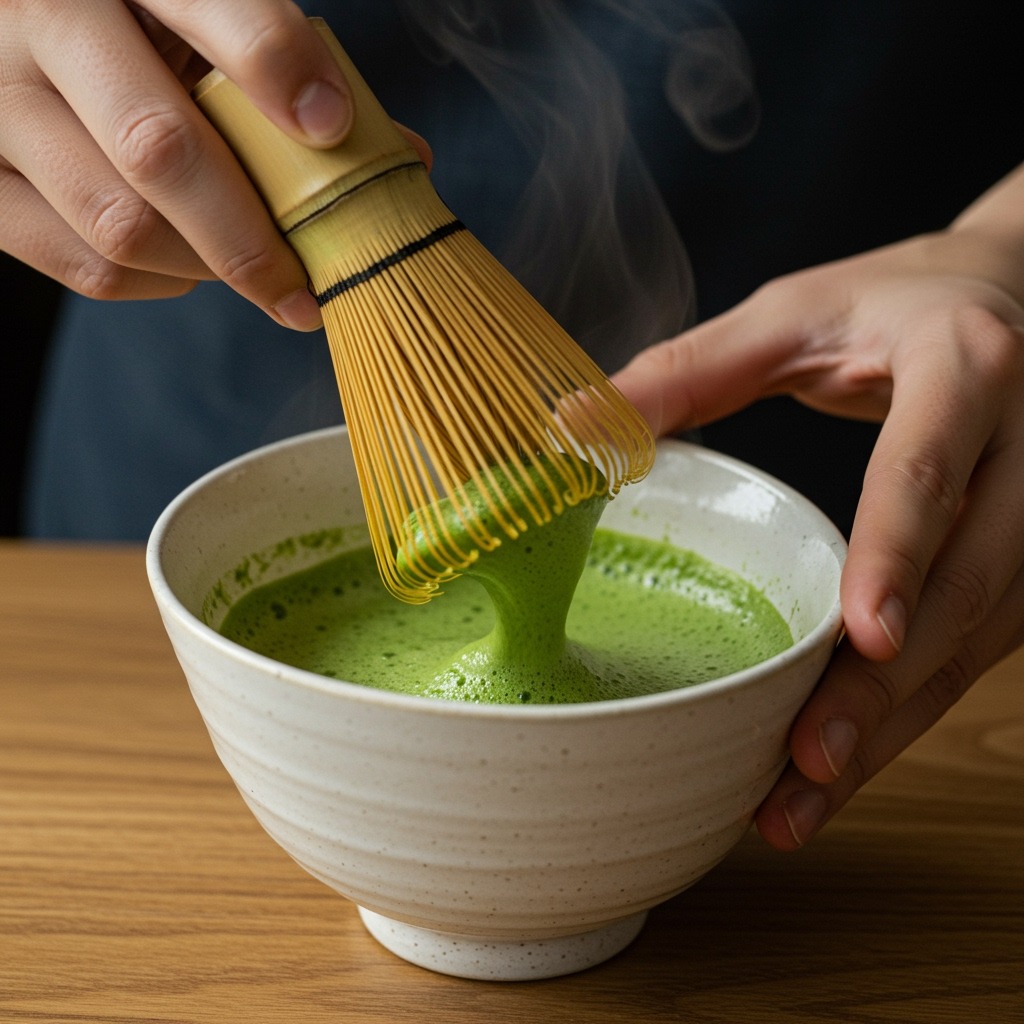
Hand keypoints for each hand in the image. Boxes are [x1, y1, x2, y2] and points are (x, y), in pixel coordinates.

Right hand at [0, 1, 354, 329]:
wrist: (17, 37)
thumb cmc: (136, 36)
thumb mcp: (203, 22)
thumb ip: (291, 75)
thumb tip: (404, 158)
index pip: (204, 1)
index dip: (273, 62)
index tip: (331, 124)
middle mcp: (42, 22)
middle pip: (160, 148)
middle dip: (251, 238)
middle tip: (306, 289)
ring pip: (121, 223)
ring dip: (205, 267)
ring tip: (246, 267)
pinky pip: (84, 266)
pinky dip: (154, 283)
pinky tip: (182, 264)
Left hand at [613, 219, 1023, 849]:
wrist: (1009, 295)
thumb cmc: (892, 303)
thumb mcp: (794, 313)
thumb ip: (693, 368)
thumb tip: (579, 428)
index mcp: (967, 366)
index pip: (930, 469)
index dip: (900, 552)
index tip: (868, 639)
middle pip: (967, 585)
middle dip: (886, 686)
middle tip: (805, 763)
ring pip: (976, 640)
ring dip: (892, 728)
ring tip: (798, 802)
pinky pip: (970, 652)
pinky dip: (905, 713)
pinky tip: (841, 763)